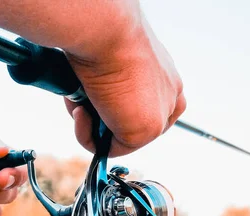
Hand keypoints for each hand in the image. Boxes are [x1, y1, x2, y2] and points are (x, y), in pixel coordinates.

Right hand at [64, 18, 185, 156]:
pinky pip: (108, 149)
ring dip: (92, 126)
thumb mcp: (112, 64)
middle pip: (132, 126)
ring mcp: (160, 117)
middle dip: (103, 121)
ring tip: (80, 102)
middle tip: (83, 104)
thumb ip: (112, 89)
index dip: (118, 114)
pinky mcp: (144, 132)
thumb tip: (91, 106)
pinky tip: (81, 112)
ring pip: (119, 139)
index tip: (95, 109)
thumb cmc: (105, 38)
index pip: (149, 108)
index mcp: (166, 79)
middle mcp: (170, 97)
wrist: (108, 32)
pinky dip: (87, 136)